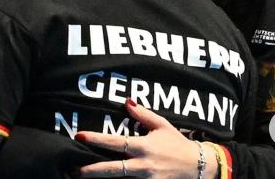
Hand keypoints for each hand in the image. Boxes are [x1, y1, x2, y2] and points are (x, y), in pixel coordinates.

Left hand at [74, 99, 214, 177]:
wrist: (201, 167)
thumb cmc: (179, 144)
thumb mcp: (162, 125)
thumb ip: (143, 115)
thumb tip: (126, 102)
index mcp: (143, 147)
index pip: (115, 142)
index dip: (96, 138)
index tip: (79, 135)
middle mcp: (143, 165)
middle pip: (112, 169)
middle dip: (91, 171)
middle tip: (73, 171)